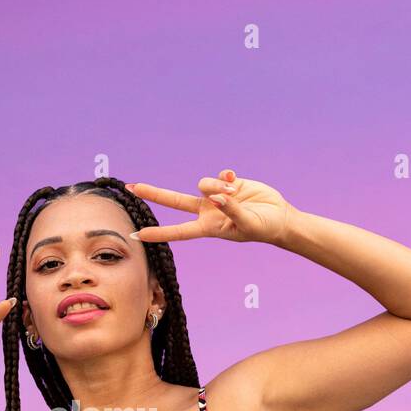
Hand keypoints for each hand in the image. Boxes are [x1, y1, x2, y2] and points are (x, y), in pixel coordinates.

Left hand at [124, 169, 294, 245]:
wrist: (278, 217)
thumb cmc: (262, 228)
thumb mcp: (246, 224)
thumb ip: (230, 209)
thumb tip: (217, 196)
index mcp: (208, 227)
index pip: (178, 231)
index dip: (158, 233)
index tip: (138, 235)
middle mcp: (207, 211)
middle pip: (174, 201)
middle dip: (154, 194)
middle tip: (132, 187)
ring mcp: (215, 196)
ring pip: (203, 184)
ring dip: (215, 186)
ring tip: (233, 193)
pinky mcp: (227, 182)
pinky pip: (219, 175)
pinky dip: (225, 177)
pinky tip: (234, 181)